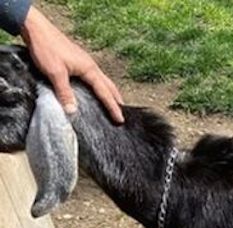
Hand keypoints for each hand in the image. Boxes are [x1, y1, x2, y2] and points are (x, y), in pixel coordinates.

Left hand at [20, 7, 123, 123]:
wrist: (37, 29)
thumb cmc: (47, 48)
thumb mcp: (55, 73)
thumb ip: (65, 92)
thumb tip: (72, 111)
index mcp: (89, 69)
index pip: (104, 92)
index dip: (113, 107)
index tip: (120, 119)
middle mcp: (90, 65)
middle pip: (108, 85)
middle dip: (116, 98)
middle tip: (122, 111)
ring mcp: (85, 61)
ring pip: (102, 79)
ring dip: (109, 91)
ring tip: (113, 101)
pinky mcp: (78, 59)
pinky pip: (94, 75)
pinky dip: (100, 84)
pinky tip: (95, 86)